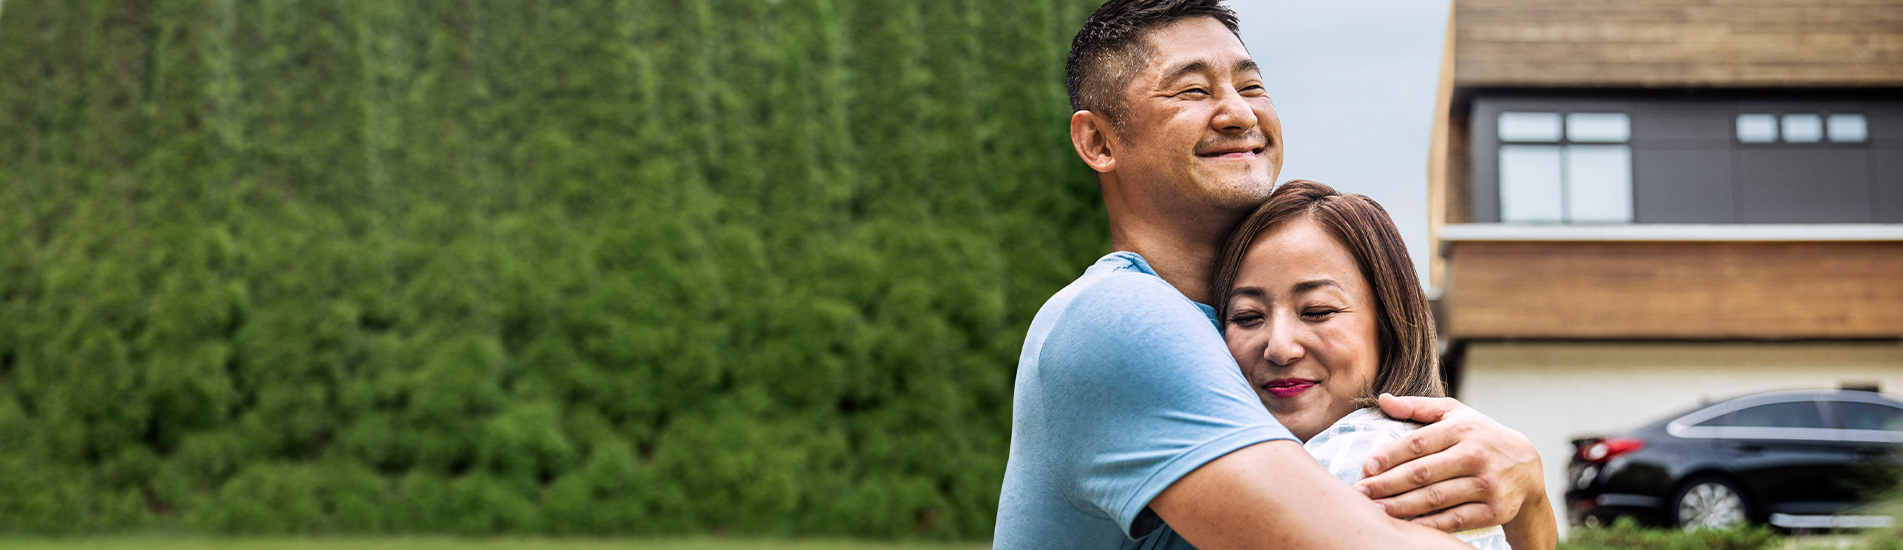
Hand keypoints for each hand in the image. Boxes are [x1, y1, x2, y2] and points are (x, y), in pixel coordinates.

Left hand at [1354, 394, 1546, 533]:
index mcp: (1461, 429)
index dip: (1389, 456)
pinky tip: (1406, 526)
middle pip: (1422, 474)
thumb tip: (1383, 399)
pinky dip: (1429, 525)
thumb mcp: (1456, 413)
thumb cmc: (1480, 437)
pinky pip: (1455, 519)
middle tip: (1360, 493)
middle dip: (1386, 484)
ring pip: (1435, 499)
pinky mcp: (1493, 510)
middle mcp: (1474, 456)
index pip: (1417, 443)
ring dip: (1401, 506)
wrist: (1527, 468)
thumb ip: (1419, 407)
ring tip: (1376, 510)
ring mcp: (1486, 485)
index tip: (1365, 467)